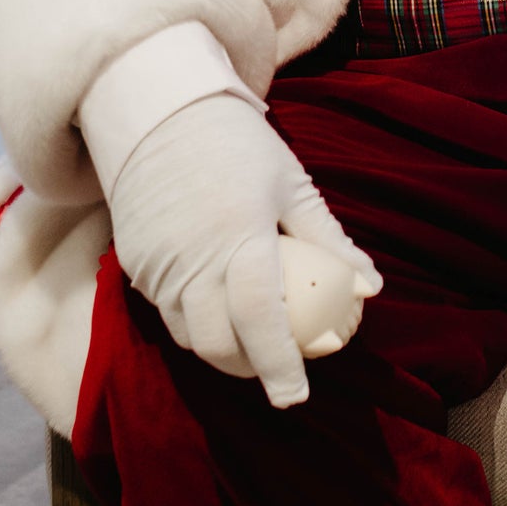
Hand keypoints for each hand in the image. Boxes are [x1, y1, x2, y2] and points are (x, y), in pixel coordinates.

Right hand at [108, 95, 380, 407]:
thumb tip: (371, 287)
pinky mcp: (135, 263)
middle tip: (275, 372)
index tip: (297, 396)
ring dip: (220, 352)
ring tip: (249, 348)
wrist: (161, 110)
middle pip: (219, 343)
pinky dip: (191, 325)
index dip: (279, 365)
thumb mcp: (291, 184)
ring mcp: (158, 264)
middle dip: (249, 369)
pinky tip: (215, 314)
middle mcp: (194, 257)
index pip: (261, 319)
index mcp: (241, 235)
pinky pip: (164, 312)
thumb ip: (330, 240)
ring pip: (188, 336)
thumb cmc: (238, 144)